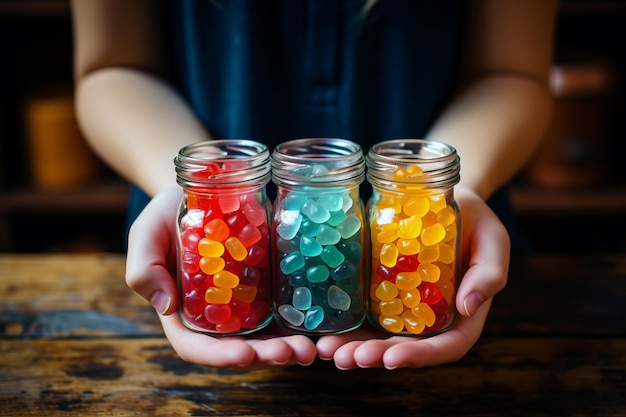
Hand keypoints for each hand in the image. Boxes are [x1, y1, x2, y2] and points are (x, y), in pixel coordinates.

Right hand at [125, 186, 316, 368]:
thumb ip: (144, 267)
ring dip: (290, 347)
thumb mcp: (146, 233)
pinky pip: (286, 309)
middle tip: (293, 352)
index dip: (221, 356)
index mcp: (184, 312)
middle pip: (241, 347)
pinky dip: (303, 320)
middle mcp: (217, 315)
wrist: (203, 192)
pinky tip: (323, 322)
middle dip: (266, 356)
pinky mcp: (268, 286)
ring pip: (267, 335)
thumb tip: (165, 305)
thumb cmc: (168, 214)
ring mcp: (245, 303)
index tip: (245, 353)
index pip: (198, 347)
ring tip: (312, 347)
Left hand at [316, 188, 509, 368]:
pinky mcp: (382, 289)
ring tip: (328, 350)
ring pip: (378, 336)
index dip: (419, 357)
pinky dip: (344, 321)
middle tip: (348, 358)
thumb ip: (490, 273)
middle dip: (375, 356)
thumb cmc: (477, 221)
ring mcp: (404, 306)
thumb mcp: (494, 241)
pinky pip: (363, 310)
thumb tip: (467, 308)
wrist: (444, 198)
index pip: (445, 347)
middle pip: (404, 348)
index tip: (392, 358)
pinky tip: (321, 325)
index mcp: (462, 316)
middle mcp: (430, 318)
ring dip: (353, 346)